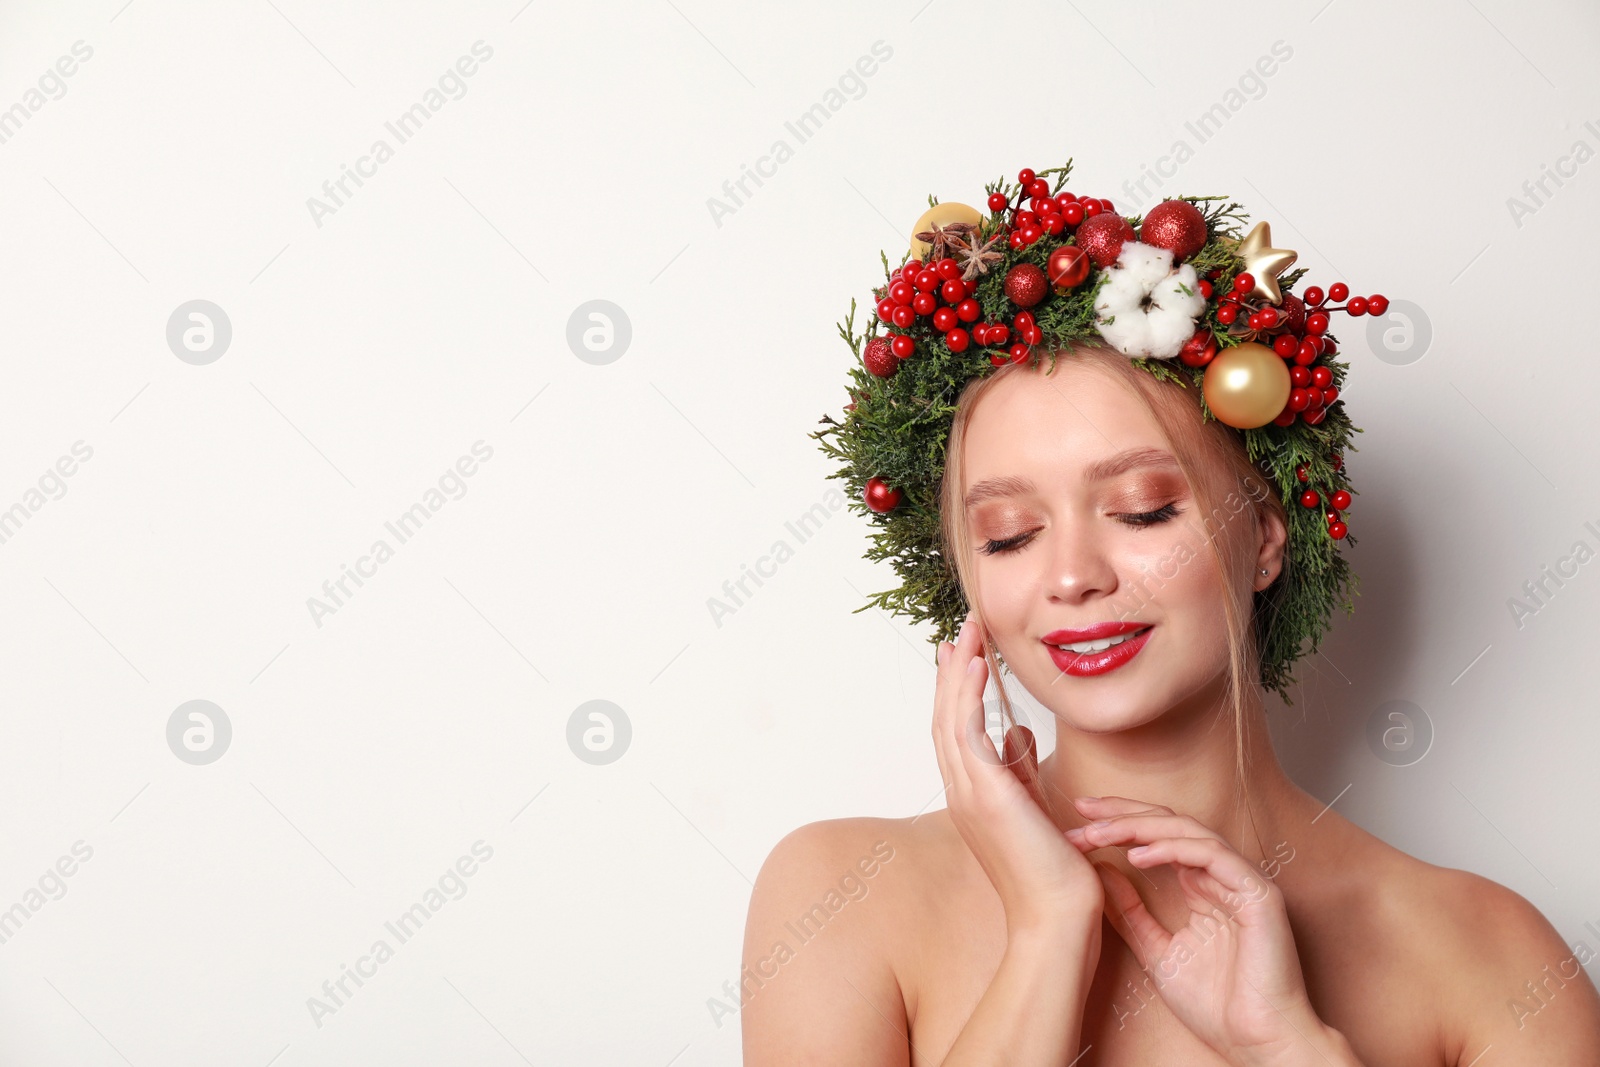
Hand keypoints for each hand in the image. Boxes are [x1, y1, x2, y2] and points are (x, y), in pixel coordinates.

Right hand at [931, 614, 1103, 940]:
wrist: (1058, 917)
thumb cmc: (1052, 872)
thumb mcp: (1034, 807)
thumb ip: (1019, 769)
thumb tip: (1014, 730)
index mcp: (972, 795)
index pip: (956, 730)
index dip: (955, 689)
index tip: (962, 652)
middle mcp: (962, 791)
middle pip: (945, 717)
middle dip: (953, 670)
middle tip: (962, 629)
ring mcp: (968, 793)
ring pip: (950, 719)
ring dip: (959, 671)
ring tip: (968, 633)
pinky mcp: (984, 795)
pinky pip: (967, 733)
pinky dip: (967, 695)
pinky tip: (977, 666)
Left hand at [1065, 796, 1336, 1065]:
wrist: (1258, 1044)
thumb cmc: (1217, 1007)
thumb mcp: (1157, 952)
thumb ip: (1131, 913)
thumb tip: (1100, 871)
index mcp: (1202, 887)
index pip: (1158, 838)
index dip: (1119, 823)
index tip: (1078, 822)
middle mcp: (1223, 877)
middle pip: (1170, 824)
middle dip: (1123, 812)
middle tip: (1082, 809)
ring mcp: (1243, 882)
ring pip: (1188, 832)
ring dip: (1140, 827)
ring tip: (1100, 833)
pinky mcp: (1258, 894)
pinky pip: (1213, 856)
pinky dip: (1173, 850)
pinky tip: (1138, 855)